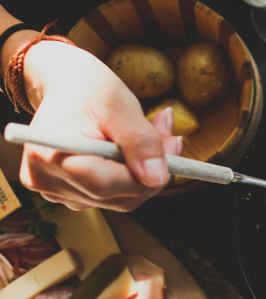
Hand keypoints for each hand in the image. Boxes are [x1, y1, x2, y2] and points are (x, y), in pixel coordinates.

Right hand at [19, 41, 180, 210]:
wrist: (67, 87)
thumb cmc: (88, 89)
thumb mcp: (119, 106)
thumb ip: (141, 142)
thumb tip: (157, 178)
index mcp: (47, 156)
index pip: (105, 185)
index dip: (145, 173)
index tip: (172, 144)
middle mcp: (47, 181)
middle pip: (118, 196)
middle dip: (152, 170)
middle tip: (170, 134)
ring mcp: (58, 193)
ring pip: (123, 199)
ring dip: (147, 172)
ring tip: (156, 134)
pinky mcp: (73, 195)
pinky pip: (117, 196)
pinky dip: (135, 175)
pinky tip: (138, 150)